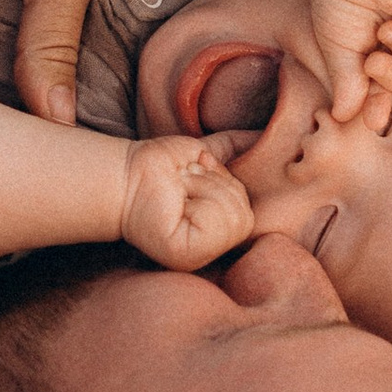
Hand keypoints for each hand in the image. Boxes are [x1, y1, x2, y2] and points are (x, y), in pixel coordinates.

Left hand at [115, 134, 256, 270]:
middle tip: (185, 181)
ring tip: (179, 189)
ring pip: (233, 217)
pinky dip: (199, 202)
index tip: (199, 167)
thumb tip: (263, 134)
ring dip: (204, 189)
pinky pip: (217, 225)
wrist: (128, 171)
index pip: (250, 210)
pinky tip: (177, 202)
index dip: (226, 182)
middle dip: (215, 185)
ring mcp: (200, 256)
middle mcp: (211, 249)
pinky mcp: (187, 255)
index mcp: (218, 231)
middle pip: (245, 214)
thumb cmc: (161, 165)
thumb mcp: (204, 152)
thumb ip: (234, 148)